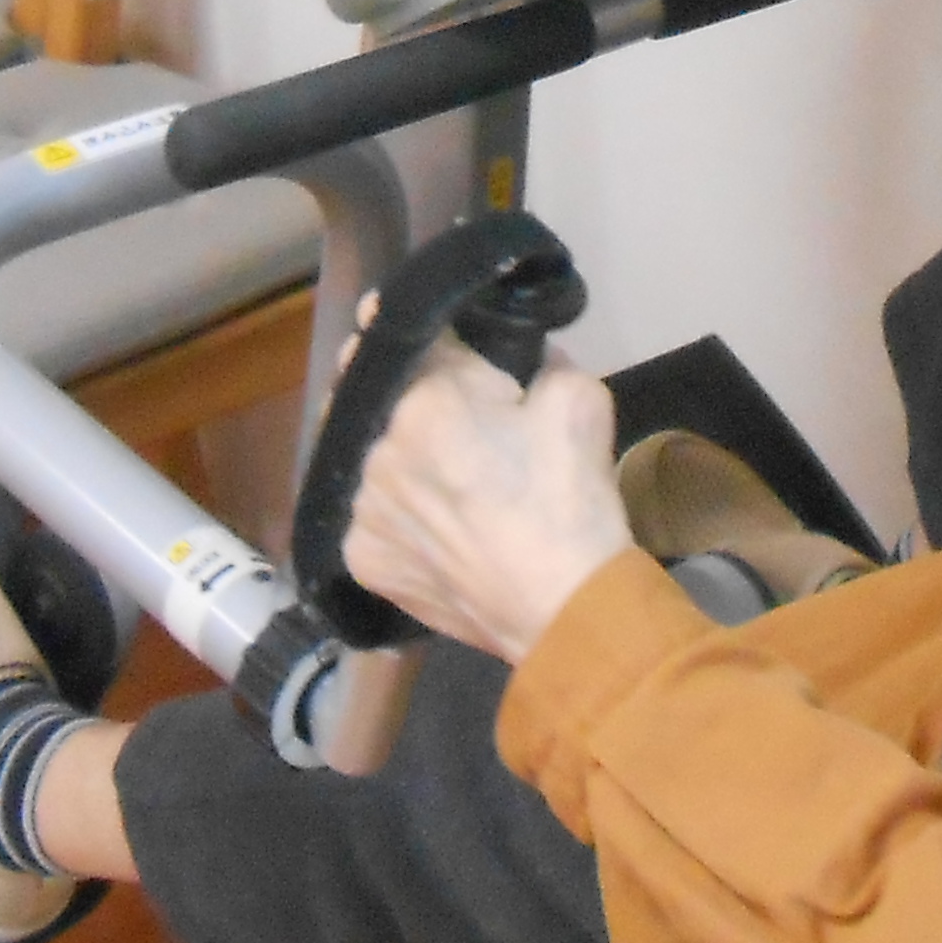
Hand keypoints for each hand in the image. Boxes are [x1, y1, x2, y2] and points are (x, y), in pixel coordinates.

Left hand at [341, 340, 633, 664]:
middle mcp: (376, 449)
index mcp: (426, 399)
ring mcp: (362, 508)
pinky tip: (433, 525)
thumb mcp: (581, 399)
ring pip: (373, 460)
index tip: (424, 333)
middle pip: (385, 401)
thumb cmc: (571, 503)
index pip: (418, 341)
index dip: (433, 336)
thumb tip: (526, 361)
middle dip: (413, 400)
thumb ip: (543, 360)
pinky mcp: (360, 557)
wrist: (565, 609)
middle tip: (454, 420)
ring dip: (399, 458)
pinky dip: (399, 513)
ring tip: (443, 480)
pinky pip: (373, 516)